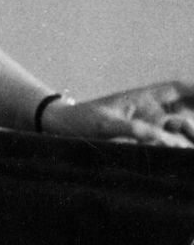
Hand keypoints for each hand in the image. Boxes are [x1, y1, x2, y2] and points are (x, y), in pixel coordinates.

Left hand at [44, 81, 193, 147]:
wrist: (63, 129)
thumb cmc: (82, 120)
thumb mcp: (104, 125)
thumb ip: (132, 130)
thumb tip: (162, 138)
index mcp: (143, 98)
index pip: (177, 89)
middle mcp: (150, 110)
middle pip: (186, 110)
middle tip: (190, 134)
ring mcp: (149, 125)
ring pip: (180, 129)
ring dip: (188, 137)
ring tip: (185, 149)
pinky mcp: (143, 140)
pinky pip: (167, 143)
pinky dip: (176, 148)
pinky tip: (177, 155)